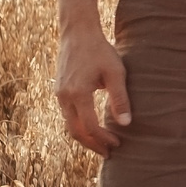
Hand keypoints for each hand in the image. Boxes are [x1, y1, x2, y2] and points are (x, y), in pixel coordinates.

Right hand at [53, 0, 131, 154]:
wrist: (77, 32)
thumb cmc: (99, 50)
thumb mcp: (115, 72)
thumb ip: (120, 98)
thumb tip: (126, 124)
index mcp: (78, 94)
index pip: (90, 126)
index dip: (103, 138)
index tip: (118, 143)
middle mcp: (64, 97)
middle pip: (75, 132)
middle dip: (92, 145)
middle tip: (108, 153)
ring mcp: (59, 95)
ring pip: (69, 125)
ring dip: (85, 137)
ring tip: (102, 144)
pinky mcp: (59, 91)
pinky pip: (68, 115)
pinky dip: (79, 126)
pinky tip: (92, 127)